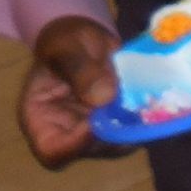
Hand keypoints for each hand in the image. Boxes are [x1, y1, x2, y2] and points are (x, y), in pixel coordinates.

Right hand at [18, 15, 130, 169]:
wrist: (83, 39)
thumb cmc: (65, 41)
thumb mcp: (67, 47)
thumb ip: (80, 70)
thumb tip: (105, 97)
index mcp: (39, 119)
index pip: (52, 151)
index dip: (77, 144)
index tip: (98, 119)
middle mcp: (66, 133)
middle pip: (90, 150)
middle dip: (115, 130)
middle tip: (131, 101)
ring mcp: (92, 132)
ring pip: (117, 144)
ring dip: (134, 123)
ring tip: (140, 93)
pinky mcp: (115, 125)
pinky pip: (133, 131)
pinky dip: (145, 117)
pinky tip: (150, 95)